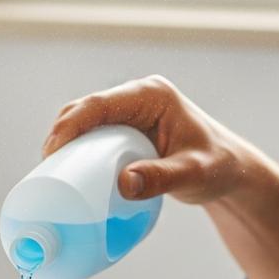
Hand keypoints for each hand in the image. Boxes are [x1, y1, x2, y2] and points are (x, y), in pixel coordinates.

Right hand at [44, 75, 278, 278]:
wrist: (231, 171)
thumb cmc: (218, 167)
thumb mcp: (193, 174)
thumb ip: (162, 179)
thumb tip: (123, 182)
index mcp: (152, 95)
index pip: (100, 104)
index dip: (70, 125)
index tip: (52, 151)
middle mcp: (138, 98)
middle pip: (85, 110)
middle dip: (61, 135)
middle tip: (47, 170)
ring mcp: (132, 112)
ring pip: (86, 122)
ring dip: (66, 143)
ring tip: (52, 175)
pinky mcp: (128, 129)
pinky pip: (95, 135)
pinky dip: (78, 150)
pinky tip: (67, 172)